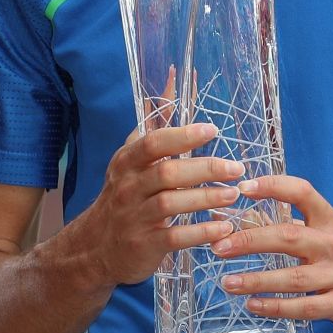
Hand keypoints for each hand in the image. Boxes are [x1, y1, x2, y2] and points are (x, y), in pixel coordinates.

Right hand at [59, 122, 246, 290]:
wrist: (96, 248)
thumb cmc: (124, 197)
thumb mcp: (130, 162)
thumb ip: (154, 128)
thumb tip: (173, 84)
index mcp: (126, 163)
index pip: (152, 144)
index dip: (182, 136)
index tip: (212, 130)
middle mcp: (127, 188)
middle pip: (167, 173)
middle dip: (205, 168)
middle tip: (237, 168)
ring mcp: (134, 217)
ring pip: (171, 204)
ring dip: (206, 198)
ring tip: (234, 194)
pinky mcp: (144, 245)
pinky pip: (174, 237)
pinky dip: (200, 232)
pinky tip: (223, 228)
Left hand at [212, 175, 332, 332]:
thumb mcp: (328, 237)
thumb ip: (291, 227)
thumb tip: (243, 218)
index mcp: (331, 222)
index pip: (303, 192)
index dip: (273, 186)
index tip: (243, 188)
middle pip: (290, 237)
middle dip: (251, 240)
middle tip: (219, 245)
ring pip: (293, 277)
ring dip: (257, 280)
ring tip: (228, 282)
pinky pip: (304, 307)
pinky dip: (276, 307)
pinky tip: (253, 305)